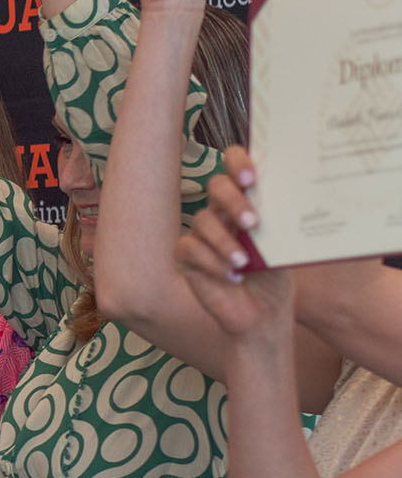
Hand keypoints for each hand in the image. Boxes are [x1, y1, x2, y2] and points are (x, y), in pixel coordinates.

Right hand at [174, 147, 293, 336]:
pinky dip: (212, 262)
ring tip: (244, 261)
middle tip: (252, 222)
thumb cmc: (275, 278)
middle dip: (233, 200)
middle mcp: (222, 212)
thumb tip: (288, 198)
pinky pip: (191, 249)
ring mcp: (203, 234)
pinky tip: (231, 276)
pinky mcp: (188, 257)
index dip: (238, 162)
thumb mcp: (283, 245)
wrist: (263, 314)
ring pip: (202, 220)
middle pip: (216, 186)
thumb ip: (278, 221)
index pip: (235, 166)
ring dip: (224, 240)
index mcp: (247, 202)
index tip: (251, 177)